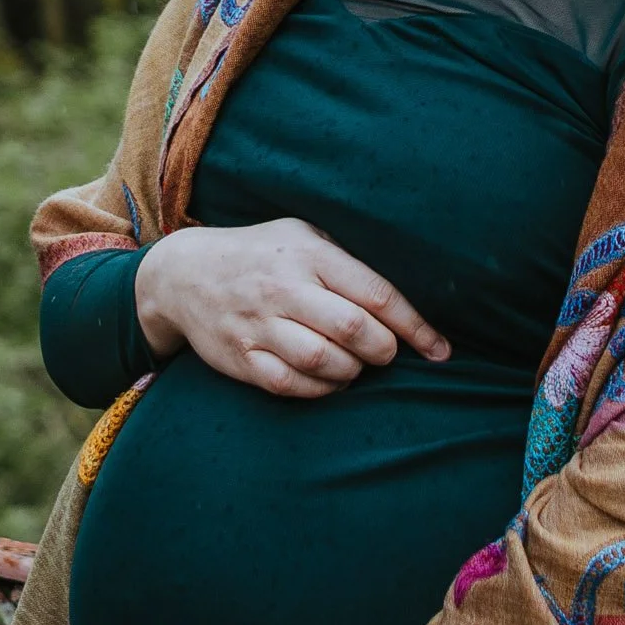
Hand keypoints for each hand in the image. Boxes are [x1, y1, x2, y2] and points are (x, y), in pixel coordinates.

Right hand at [135, 220, 448, 399]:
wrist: (185, 274)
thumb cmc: (263, 254)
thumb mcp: (304, 236)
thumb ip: (349, 262)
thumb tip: (405, 302)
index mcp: (308, 254)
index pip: (375, 294)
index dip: (415, 326)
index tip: (440, 349)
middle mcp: (283, 287)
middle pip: (353, 329)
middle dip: (384, 350)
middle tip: (385, 353)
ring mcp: (258, 324)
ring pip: (322, 360)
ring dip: (352, 372)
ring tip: (356, 366)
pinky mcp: (240, 356)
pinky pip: (290, 384)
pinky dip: (319, 389)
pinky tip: (328, 379)